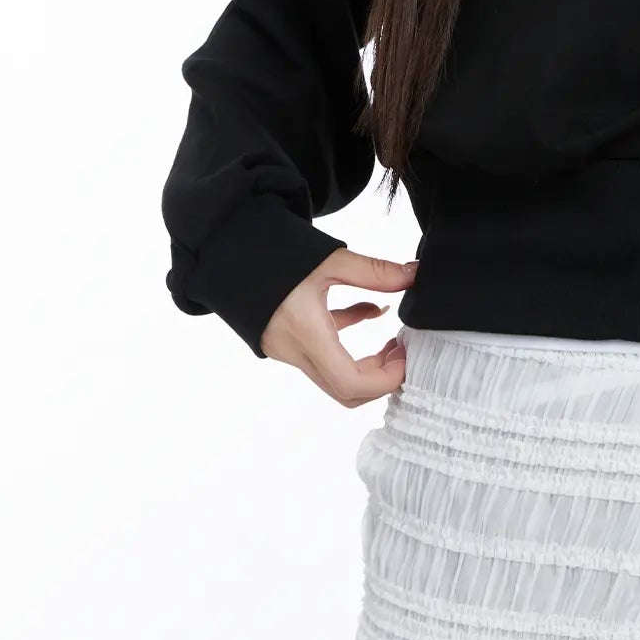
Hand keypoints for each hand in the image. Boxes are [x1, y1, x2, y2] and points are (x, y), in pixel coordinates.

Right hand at [260, 249, 417, 403]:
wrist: (226, 249)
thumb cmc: (272, 253)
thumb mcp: (330, 258)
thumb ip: (374, 271)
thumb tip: (413, 275)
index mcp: (307, 334)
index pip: (350, 383)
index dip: (385, 380)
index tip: (407, 359)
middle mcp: (295, 351)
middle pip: (345, 390)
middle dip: (381, 378)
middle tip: (404, 352)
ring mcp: (288, 349)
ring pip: (335, 376)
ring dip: (368, 365)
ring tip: (394, 340)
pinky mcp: (286, 339)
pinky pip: (324, 354)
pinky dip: (351, 343)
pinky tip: (371, 312)